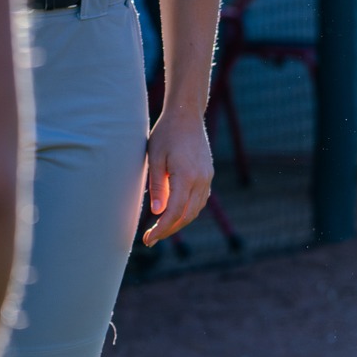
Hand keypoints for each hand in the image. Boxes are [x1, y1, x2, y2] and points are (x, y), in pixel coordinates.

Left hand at [143, 108, 213, 244]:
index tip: (147, 240)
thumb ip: (158, 185)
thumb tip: (158, 212)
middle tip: (151, 239)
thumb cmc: (166, 134)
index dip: (161, 229)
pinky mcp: (208, 175)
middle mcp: (201, 180)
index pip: (174, 212)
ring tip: (161, 228)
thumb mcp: (155, 158)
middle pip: (187, 215)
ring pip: (195, 210)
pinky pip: (200, 200)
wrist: (187, 116)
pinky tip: (175, 213)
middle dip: (169, 230)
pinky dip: (188, 211)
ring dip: (179, 222)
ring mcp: (207, 177)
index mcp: (186, 176)